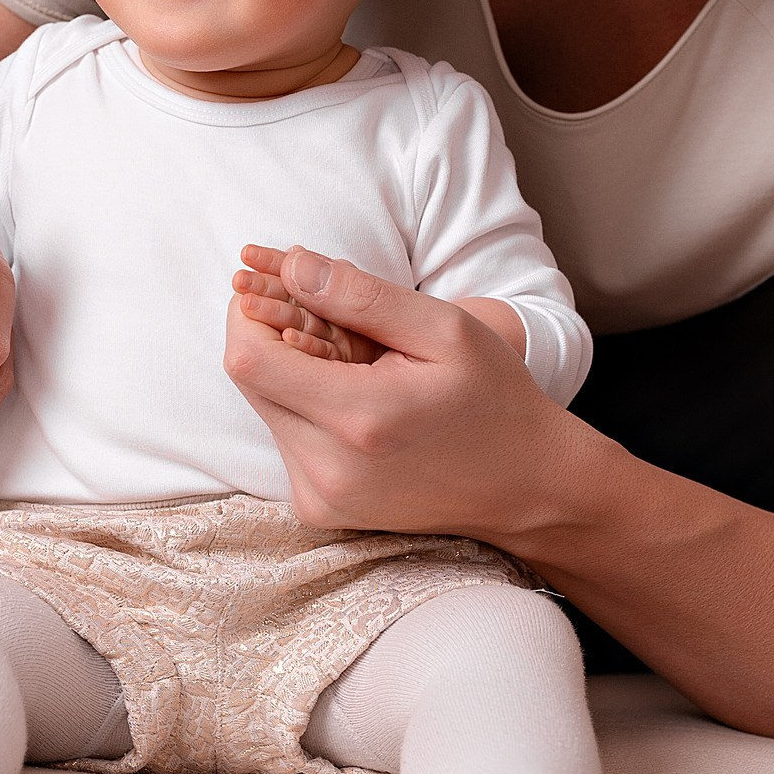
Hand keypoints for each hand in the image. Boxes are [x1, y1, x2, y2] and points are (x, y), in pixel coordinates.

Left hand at [222, 244, 584, 541]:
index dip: (248, 312)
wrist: (525, 485)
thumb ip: (361, 294)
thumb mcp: (444, 328)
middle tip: (323, 315)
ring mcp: (320, 497)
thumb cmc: (493, 397)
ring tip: (354, 362)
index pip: (248, 358)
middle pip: (249, 381)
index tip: (277, 287)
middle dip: (271, 335)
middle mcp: (328, 469)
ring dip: (290, 371)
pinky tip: (355, 400)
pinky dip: (305, 407)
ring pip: (264, 407)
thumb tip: (291, 264)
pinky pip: (285, 438)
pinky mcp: (319, 508)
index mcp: (359, 418)